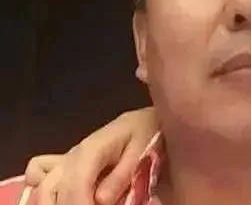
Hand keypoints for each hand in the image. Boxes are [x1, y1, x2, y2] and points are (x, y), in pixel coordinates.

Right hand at [26, 108, 157, 204]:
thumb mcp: (141, 150)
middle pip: (49, 191)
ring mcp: (65, 160)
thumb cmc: (145, 133)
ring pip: (41, 188)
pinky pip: (38, 174)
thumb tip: (100, 200)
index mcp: (92, 149)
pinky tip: (60, 199)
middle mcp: (72, 155)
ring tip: (80, 204)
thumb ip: (122, 175)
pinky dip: (42, 192)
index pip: (75, 184)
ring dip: (52, 203)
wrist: (142, 121)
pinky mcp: (63, 164)